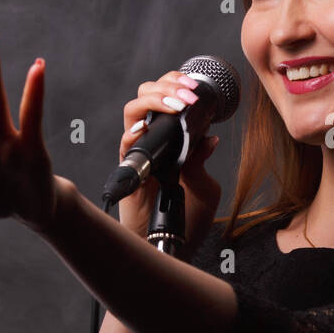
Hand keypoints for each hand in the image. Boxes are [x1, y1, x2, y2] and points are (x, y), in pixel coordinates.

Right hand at [118, 71, 221, 250]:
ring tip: (175, 104)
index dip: (177, 85)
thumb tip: (208, 137)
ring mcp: (138, 154)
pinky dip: (135, 132)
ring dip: (153, 100)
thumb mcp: (205, 188)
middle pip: (146, 96)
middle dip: (165, 85)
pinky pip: (125, 143)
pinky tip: (148, 128)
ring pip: (133, 111)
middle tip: (187, 93)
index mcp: (172, 142)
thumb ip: (201, 162)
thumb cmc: (187, 221)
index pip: (167, 100)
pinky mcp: (128, 170)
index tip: (196, 87)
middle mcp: (153, 142)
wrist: (173, 247)